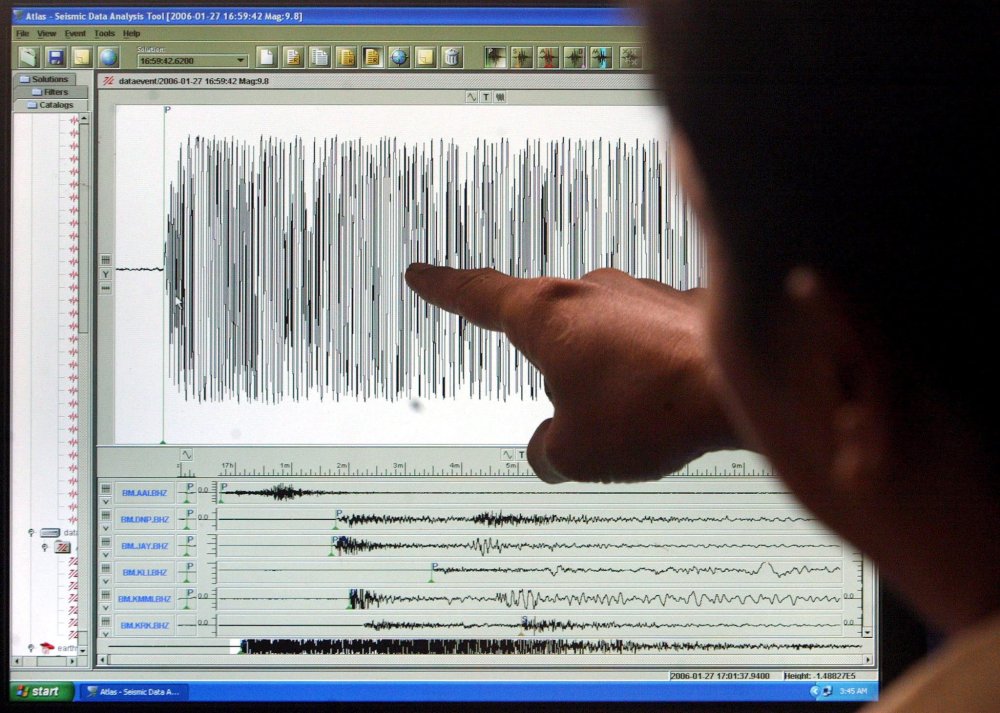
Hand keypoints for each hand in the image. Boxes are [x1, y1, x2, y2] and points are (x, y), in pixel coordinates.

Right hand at [405, 264, 739, 483]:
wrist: (748, 384)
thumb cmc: (654, 406)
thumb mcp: (577, 450)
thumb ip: (548, 451)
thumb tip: (546, 452)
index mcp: (545, 315)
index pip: (479, 295)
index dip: (444, 288)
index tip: (423, 274)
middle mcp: (590, 291)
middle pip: (548, 324)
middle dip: (551, 366)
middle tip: (566, 408)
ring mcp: (640, 296)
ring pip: (601, 335)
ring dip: (604, 373)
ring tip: (631, 418)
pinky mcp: (682, 310)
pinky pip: (648, 341)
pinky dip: (648, 371)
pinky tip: (666, 400)